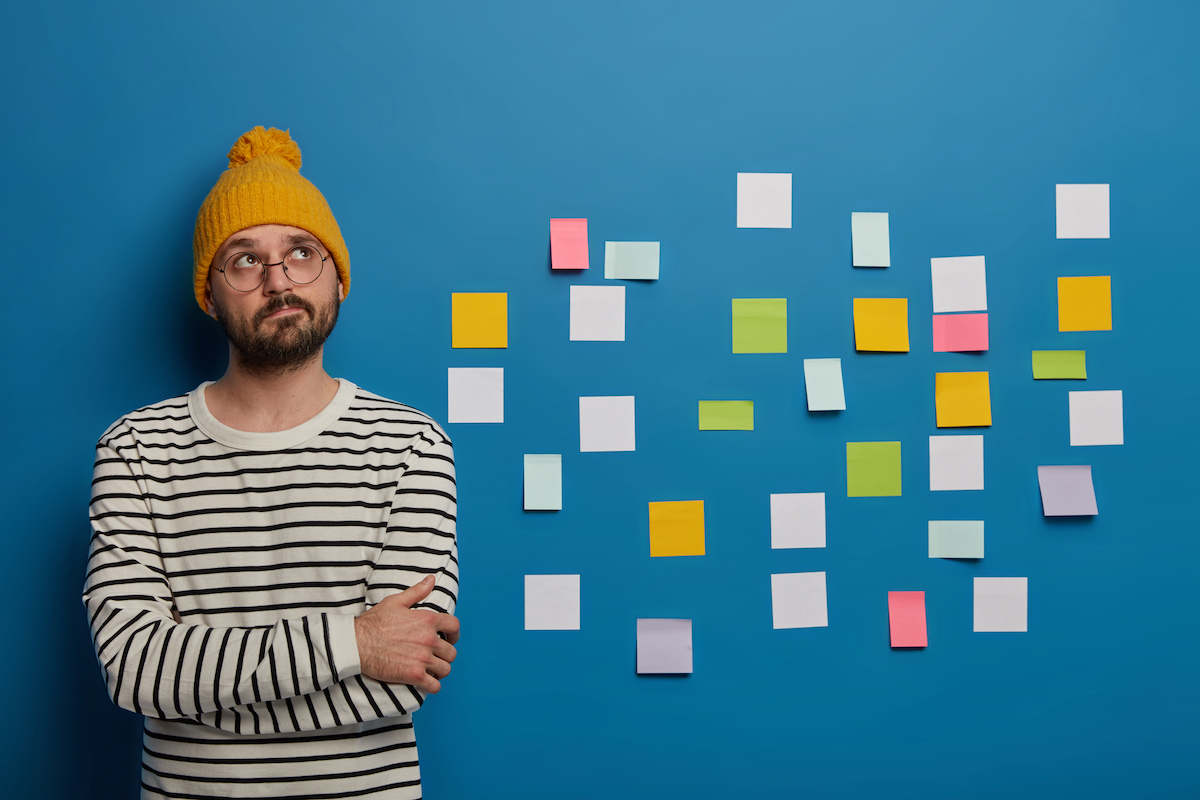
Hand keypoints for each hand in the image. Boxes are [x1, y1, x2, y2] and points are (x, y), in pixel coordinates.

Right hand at [354, 575, 459, 691]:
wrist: (356, 644)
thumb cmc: (373, 623)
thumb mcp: (395, 602)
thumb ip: (417, 592)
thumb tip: (431, 579)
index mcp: (427, 620)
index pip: (454, 627)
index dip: (454, 634)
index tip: (450, 639)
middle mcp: (429, 639)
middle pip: (451, 652)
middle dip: (445, 655)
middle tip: (437, 657)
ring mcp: (422, 658)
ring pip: (445, 669)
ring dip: (440, 670)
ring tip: (432, 670)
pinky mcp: (414, 675)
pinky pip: (435, 686)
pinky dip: (434, 686)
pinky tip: (427, 682)